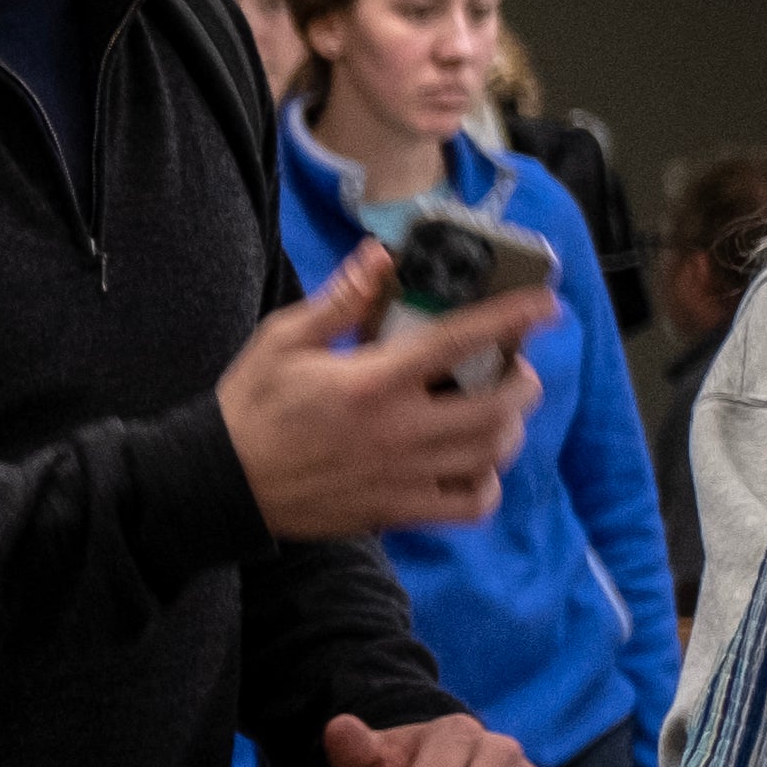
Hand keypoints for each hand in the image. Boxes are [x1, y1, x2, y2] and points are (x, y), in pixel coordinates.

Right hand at [221, 244, 542, 538]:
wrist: (219, 485)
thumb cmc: (249, 408)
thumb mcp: (282, 341)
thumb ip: (338, 301)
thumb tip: (381, 256)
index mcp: (372, 381)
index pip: (460, 341)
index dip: (512, 318)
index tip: (547, 305)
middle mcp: (398, 430)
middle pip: (498, 405)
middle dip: (522, 382)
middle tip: (513, 369)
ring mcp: (402, 475)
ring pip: (492, 453)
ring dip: (508, 429)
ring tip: (496, 414)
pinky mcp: (396, 509)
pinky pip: (470, 504)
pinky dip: (486, 484)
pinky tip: (472, 466)